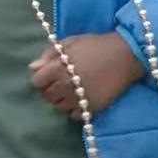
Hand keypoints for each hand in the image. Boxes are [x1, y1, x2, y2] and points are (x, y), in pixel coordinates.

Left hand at [30, 33, 145, 119]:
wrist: (124, 55)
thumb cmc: (95, 45)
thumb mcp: (69, 42)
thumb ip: (49, 54)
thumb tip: (33, 68)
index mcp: (57, 69)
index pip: (36, 82)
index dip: (41, 77)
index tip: (49, 74)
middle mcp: (65, 86)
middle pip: (46, 96)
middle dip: (50, 89)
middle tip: (61, 81)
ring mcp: (78, 99)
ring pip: (59, 107)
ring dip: (61, 99)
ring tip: (71, 90)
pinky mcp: (92, 108)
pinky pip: (74, 115)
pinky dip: (74, 109)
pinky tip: (80, 98)